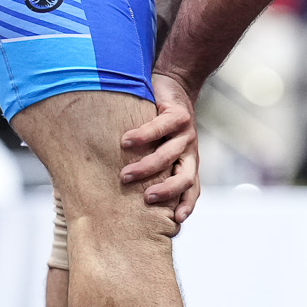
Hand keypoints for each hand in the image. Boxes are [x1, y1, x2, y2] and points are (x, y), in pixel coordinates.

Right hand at [119, 72, 201, 225]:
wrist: (174, 84)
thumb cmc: (159, 122)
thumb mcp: (160, 147)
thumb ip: (149, 166)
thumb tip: (115, 189)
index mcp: (187, 162)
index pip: (191, 190)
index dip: (186, 205)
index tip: (176, 221)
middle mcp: (189, 150)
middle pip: (185, 177)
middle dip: (167, 191)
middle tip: (146, 199)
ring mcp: (186, 132)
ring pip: (170, 155)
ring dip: (147, 166)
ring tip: (125, 175)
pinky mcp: (178, 113)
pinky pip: (161, 127)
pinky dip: (143, 135)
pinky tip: (125, 140)